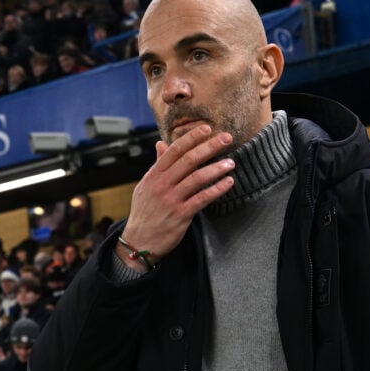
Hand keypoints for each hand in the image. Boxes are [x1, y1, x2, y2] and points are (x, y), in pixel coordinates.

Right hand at [118, 125, 234, 271]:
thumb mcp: (146, 186)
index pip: (174, 150)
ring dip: (216, 168)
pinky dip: (217, 189)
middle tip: (226, 138)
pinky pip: (202, 199)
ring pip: (197, 178)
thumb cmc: (145, 212)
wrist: (139, 241)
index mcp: (154, 175)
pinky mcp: (180, 215)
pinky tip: (228, 182)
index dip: (192, 138)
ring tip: (231, 162)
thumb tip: (161, 144)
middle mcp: (162, 184)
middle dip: (209, 147)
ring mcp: (171, 199)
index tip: (207, 129)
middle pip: (188, 160)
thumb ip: (158, 165)